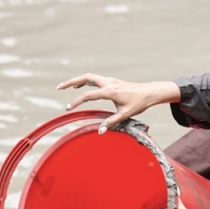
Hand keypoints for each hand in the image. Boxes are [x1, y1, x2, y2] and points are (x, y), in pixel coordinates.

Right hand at [57, 73, 180, 132]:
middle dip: (71, 82)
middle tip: (59, 87)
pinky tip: (81, 86)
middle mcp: (108, 83)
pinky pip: (95, 79)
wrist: (149, 93)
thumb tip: (100, 131)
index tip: (68, 108)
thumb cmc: (139, 103)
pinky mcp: (111, 81)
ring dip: (77, 80)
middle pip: (85, 78)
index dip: (77, 101)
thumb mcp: (125, 114)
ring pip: (89, 76)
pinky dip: (85, 81)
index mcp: (110, 91)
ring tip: (66, 87)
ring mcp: (110, 80)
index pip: (89, 95)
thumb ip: (111, 122)